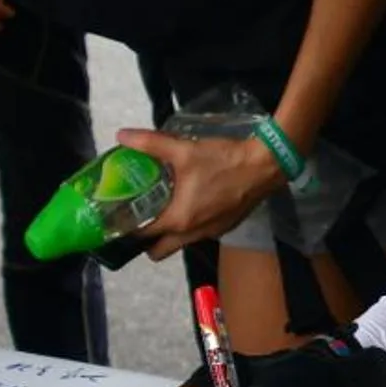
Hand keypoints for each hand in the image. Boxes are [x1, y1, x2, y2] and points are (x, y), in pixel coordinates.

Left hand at [112, 128, 283, 257]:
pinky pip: (197, 234)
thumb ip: (150, 143)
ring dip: (168, 231)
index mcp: (178, 220)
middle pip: (159, 250)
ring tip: (163, 205)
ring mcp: (211, 233)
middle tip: (140, 214)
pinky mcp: (225, 227)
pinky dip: (188, 224)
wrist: (267, 166)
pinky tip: (191, 200)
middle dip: (146, 240)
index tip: (118, 215)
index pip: (143, 236)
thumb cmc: (223, 161)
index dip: (126, 228)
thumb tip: (122, 135)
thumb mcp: (184, 149)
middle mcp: (192, 234)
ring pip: (179, 243)